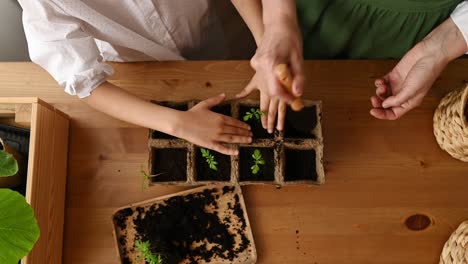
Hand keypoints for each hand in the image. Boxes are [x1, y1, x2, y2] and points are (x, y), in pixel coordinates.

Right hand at [173, 94, 251, 154]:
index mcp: (220, 118)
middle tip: (251, 135)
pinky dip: (230, 151)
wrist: (182, 123)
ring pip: (232, 139)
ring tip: (249, 141)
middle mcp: (220, 127)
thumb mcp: (205, 104)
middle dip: (244, 133)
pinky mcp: (210, 144)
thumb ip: (216, 100)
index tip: (248, 127)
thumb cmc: (192, 113)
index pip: (235, 122)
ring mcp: (216, 136)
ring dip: (242, 140)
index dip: (243, 125)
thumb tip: (224, 94)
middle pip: (235, 131)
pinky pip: (222, 148)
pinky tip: (237, 152)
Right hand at [239, 17, 303, 131]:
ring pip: (261, 93)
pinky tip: (239, 96)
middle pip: (266, 97)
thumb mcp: (298, 57)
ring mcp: (257, 69)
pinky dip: (247, 90)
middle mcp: (260, 69)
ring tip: (265, 125)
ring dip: (264, 109)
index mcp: (270, 66)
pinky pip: (252, 82)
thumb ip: (298, 77)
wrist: (278, 24)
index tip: (293, 105)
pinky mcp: (257, 67)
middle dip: (270, 115)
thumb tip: (299, 94)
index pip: (276, 91)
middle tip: (272, 130)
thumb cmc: (289, 38)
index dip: (285, 101)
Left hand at [370, 18, 466, 119]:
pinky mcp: (394, 75)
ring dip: (379, 91)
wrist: (430, 54)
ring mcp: (398, 85)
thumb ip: (397, 100)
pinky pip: (383, 82)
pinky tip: (380, 81)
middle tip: (374, 99)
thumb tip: (384, 105)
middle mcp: (403, 95)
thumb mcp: (412, 90)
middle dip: (378, 103)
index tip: (373, 111)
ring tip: (383, 86)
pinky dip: (379, 83)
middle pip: (386, 104)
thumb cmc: (426, 73)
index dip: (383, 114)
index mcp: (410, 102)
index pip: (394, 113)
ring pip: (383, 93)